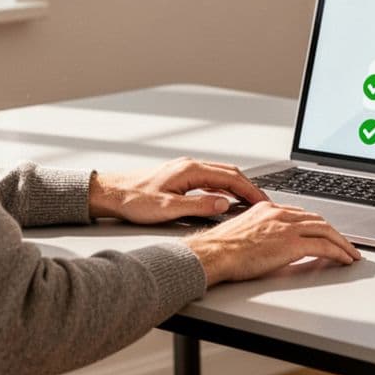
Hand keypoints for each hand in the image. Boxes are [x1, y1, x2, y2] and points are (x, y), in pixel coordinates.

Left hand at [89, 157, 268, 223]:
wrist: (111, 192)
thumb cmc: (134, 199)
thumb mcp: (168, 208)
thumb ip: (199, 206)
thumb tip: (225, 205)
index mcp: (191, 170)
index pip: (231, 177)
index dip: (250, 191)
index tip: (263, 202)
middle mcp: (190, 165)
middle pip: (230, 172)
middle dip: (249, 188)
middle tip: (263, 203)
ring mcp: (185, 169)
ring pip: (221, 174)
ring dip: (238, 187)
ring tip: (250, 202)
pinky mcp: (180, 176)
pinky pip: (210, 178)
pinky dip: (224, 187)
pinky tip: (226, 199)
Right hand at [182, 201, 360, 285]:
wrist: (213, 253)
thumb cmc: (220, 248)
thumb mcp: (242, 231)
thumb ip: (259, 231)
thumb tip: (268, 243)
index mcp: (267, 208)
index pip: (301, 213)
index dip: (317, 224)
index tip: (324, 232)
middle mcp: (279, 213)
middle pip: (317, 219)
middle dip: (334, 232)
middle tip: (345, 243)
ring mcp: (286, 227)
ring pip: (325, 230)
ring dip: (342, 243)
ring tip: (351, 253)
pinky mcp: (292, 243)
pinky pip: (324, 246)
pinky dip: (338, 252)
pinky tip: (344, 259)